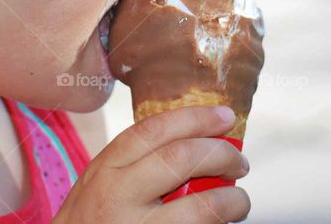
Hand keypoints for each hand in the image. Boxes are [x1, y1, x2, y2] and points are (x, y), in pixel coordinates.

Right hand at [53, 105, 250, 222]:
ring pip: (202, 208)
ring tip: (238, 201)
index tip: (225, 116)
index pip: (154, 130)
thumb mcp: (100, 184)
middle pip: (182, 159)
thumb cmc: (91, 222)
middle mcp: (118, 196)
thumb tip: (195, 144)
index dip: (195, 118)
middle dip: (222, 155)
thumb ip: (135, 164)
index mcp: (106, 169)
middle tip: (239, 162)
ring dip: (232, 201)